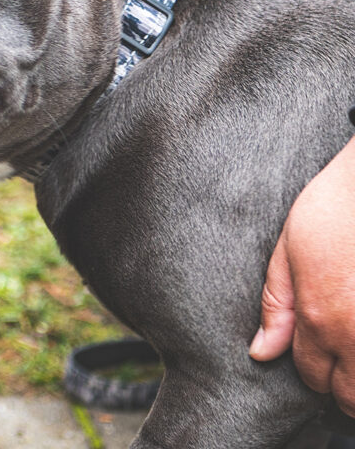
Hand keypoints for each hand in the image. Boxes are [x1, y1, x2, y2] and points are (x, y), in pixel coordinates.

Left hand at [249, 137, 354, 414]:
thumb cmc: (333, 207)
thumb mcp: (290, 248)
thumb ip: (277, 303)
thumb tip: (260, 353)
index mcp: (321, 317)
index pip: (312, 376)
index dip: (311, 365)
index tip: (317, 350)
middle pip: (351, 399)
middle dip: (343, 385)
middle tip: (343, 356)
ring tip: (354, 345)